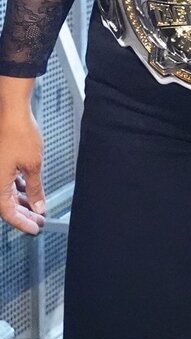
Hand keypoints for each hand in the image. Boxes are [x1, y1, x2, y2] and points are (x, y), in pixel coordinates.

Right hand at [0, 109, 45, 233]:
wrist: (11, 110)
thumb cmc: (18, 132)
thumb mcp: (33, 164)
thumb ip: (35, 189)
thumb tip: (38, 205)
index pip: (8, 213)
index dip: (23, 223)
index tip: (35, 228)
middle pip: (7, 205)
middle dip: (25, 213)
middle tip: (39, 220)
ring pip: (8, 193)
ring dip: (23, 200)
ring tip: (38, 206)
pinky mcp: (1, 161)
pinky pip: (8, 181)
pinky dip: (19, 187)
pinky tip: (30, 188)